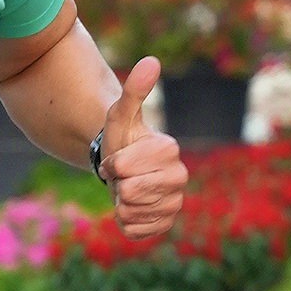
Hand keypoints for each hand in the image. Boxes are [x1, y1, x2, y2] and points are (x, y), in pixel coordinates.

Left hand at [99, 57, 186, 246]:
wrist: (122, 170)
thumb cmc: (122, 140)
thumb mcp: (121, 115)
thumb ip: (134, 91)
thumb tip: (151, 60)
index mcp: (169, 149)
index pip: (123, 167)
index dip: (111, 164)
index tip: (117, 158)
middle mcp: (179, 177)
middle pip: (130, 191)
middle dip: (117, 184)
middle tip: (122, 176)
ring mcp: (175, 203)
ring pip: (132, 211)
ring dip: (120, 203)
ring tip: (128, 189)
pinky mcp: (165, 224)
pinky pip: (136, 230)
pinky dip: (125, 222)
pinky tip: (131, 208)